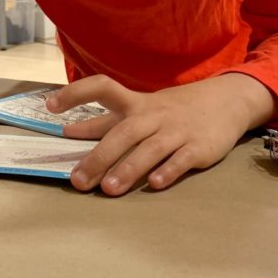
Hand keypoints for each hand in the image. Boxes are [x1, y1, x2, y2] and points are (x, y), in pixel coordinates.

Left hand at [46, 73, 274, 195]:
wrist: (226, 102)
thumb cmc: (170, 110)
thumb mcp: (137, 109)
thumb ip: (102, 122)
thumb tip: (66, 130)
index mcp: (135, 103)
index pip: (102, 88)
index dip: (76, 94)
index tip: (51, 106)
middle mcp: (153, 115)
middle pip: (123, 132)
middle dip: (99, 157)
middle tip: (78, 181)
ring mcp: (177, 131)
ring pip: (150, 149)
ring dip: (129, 169)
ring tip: (108, 189)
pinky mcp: (199, 147)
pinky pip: (182, 159)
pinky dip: (169, 171)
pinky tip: (154, 185)